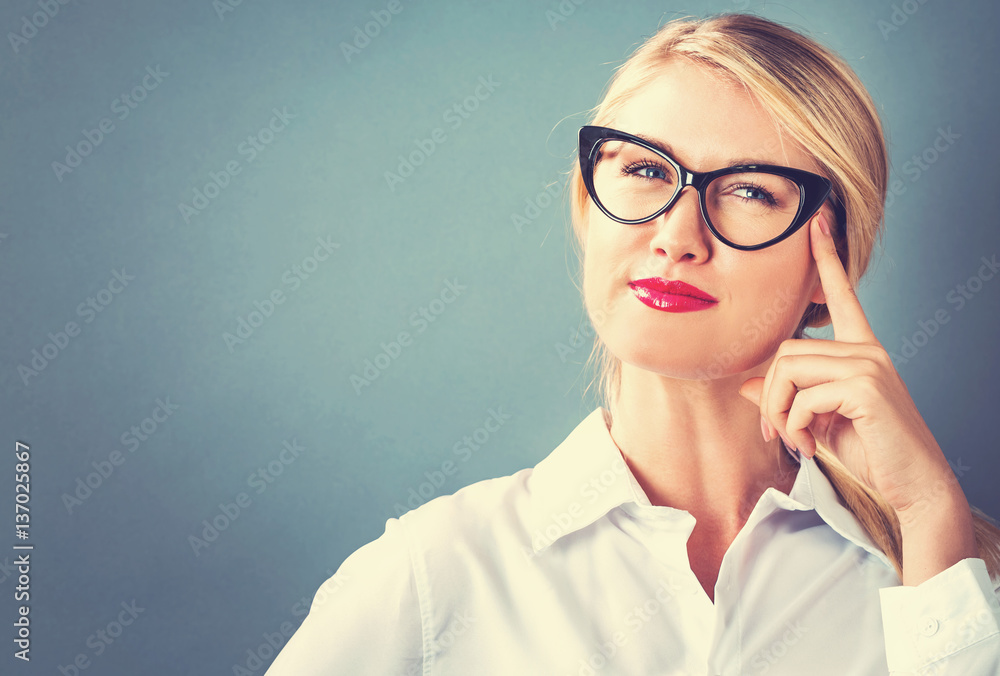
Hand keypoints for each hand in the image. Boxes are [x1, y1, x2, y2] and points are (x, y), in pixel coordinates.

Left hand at [737, 211, 959, 518]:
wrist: (913, 485)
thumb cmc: (871, 452)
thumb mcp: (818, 421)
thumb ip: (787, 397)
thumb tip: (747, 384)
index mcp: (861, 351)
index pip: (842, 296)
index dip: (827, 258)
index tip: (819, 221)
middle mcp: (868, 350)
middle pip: (785, 351)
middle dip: (768, 395)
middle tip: (774, 432)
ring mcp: (869, 365)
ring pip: (788, 370)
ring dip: (778, 413)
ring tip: (794, 442)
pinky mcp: (865, 387)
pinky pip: (802, 397)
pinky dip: (794, 427)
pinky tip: (810, 448)